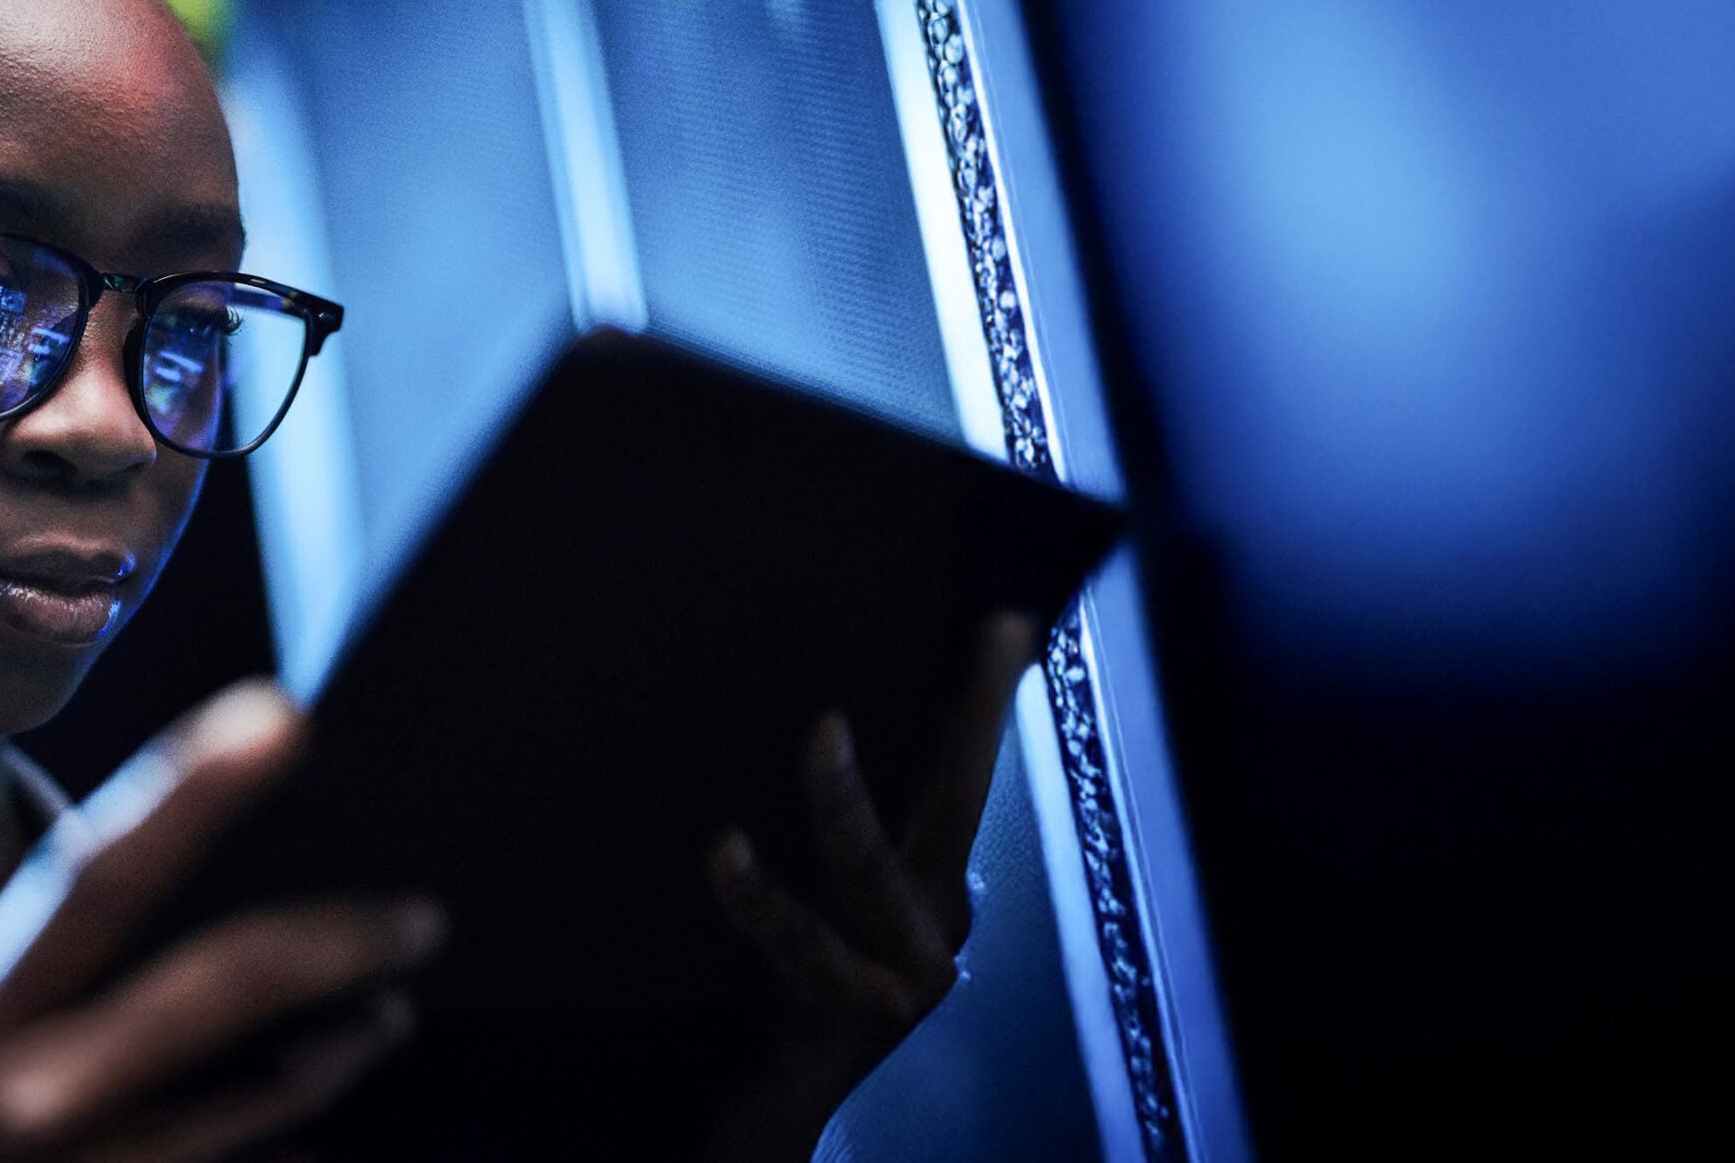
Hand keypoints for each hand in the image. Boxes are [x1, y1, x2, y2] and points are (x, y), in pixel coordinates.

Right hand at [0, 681, 445, 1162]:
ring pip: (275, 1096)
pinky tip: (314, 1123)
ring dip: (350, 1048)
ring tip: (385, 1016)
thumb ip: (86, 957)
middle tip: (426, 916)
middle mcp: (18, 1104)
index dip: (190, 791)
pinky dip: (301, 1138)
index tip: (279, 714)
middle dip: (343, 937)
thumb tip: (250, 845)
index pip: (96, 879)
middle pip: (224, 985)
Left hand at [702, 612, 1041, 1161]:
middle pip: (961, 811)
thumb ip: (859, 882)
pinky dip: (763, 904)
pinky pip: (806, 955)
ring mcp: (901, 991)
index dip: (987, 708)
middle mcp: (939, 941)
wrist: (817, 1153)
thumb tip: (834, 759)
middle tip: (997, 630)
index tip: (1006, 624)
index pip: (968, 788)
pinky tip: (728, 853)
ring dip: (847, 804)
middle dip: (981, 723)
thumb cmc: (818, 1043)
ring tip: (826, 732)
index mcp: (937, 909)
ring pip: (875, 879)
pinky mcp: (845, 1035)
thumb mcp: (846, 951)